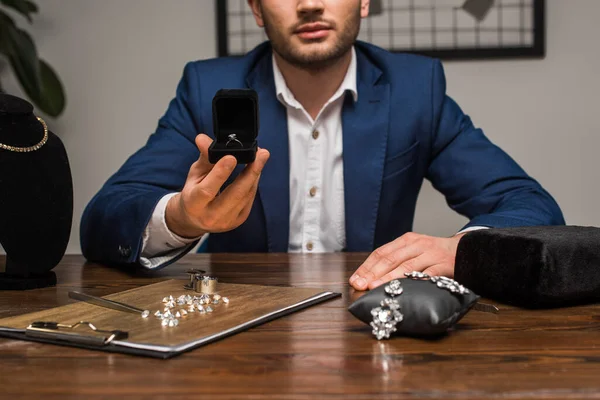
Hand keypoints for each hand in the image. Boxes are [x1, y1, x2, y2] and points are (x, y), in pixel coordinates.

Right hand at [165, 133, 269, 237]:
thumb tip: (204, 138)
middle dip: (250, 172)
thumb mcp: (195, 174)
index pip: (207, 190)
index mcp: (193, 204)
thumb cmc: (193, 193)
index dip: (220, 173)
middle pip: (235, 195)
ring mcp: (227, 221)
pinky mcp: (239, 221)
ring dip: (255, 175)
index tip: (232, 157)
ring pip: (246, 196)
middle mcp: (211, 216)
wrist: (194, 219)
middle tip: (261, 154)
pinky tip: (256, 170)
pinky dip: (253, 183)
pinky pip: (249, 199)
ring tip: (261, 157)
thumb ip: (203, 157)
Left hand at [348, 232, 465, 290]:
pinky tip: (403, 288)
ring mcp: (431, 254)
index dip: (366, 266)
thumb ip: (396, 260)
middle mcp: (417, 245)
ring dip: (388, 277)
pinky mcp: (443, 266)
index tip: (355, 279)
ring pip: (406, 267)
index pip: (381, 252)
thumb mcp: (414, 251)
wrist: (466, 250)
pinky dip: (414, 281)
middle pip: (390, 259)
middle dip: (372, 273)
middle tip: (359, 284)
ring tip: (374, 286)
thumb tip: (370, 277)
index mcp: (406, 240)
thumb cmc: (434, 255)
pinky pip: (427, 275)